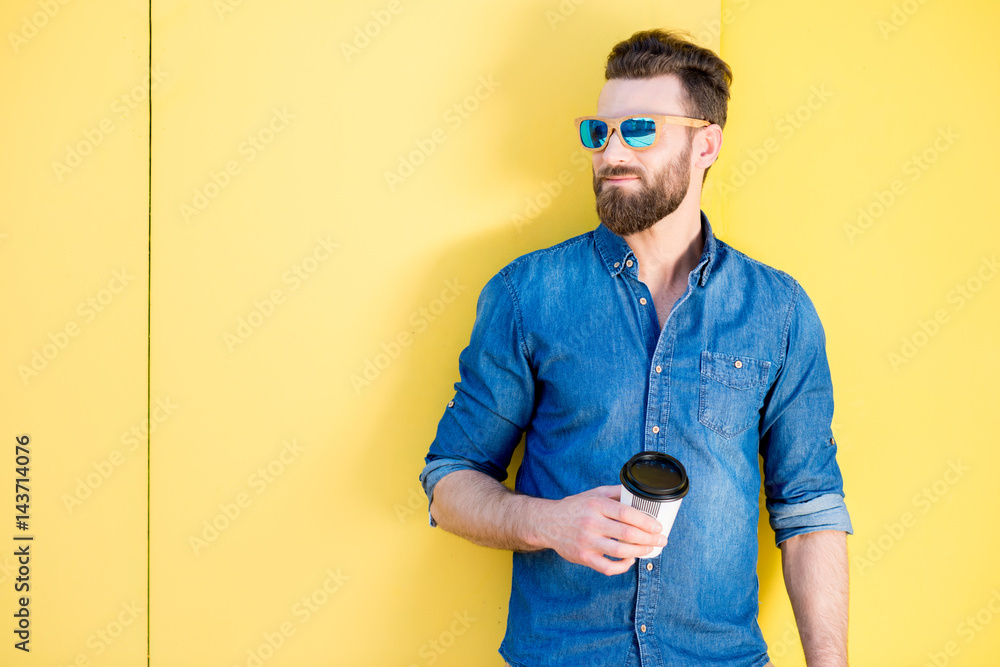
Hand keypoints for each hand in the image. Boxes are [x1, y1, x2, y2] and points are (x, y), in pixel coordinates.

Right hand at [535, 485, 665, 575]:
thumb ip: (616, 492)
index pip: (626, 513)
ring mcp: (586, 541)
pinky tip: (630, 560)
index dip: (645, 521)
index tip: (658, 526)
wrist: (548, 522)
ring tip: (650, 549)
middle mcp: (591, 522)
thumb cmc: (575, 507)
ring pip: (620, 552)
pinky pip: (607, 567)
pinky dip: (622, 566)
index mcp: (596, 505)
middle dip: (649, 539)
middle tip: (661, 540)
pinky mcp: (583, 557)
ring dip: (640, 552)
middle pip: (627, 534)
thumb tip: (639, 491)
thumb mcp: (594, 493)